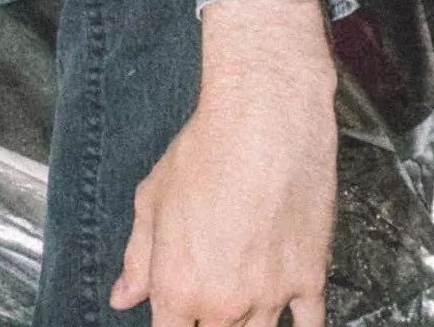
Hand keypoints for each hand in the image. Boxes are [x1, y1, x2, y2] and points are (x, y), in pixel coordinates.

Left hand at [112, 0, 337, 326]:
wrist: (264, 126)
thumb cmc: (204, 154)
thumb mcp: (151, 200)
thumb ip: (137, 258)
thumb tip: (123, 296)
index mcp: (179, 287)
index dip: (171, 323)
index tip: (176, 315)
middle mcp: (224, 303)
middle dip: (207, 320)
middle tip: (210, 292)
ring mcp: (270, 297)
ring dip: (247, 324)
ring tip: (241, 300)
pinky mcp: (310, 280)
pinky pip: (310, 325)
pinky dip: (299, 325)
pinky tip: (290, 317)